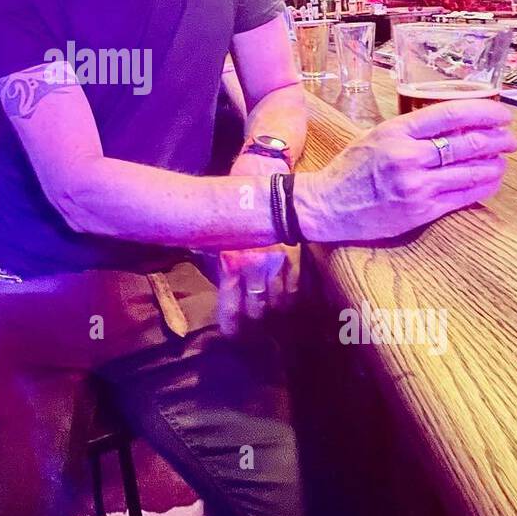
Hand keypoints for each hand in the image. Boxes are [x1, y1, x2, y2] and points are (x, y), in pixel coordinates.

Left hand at [215, 150, 296, 334]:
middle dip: (253, 318)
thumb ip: (222, 267)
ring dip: (273, 308)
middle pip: (257, 308)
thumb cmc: (233, 210)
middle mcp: (256, 267)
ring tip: (269, 312)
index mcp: (232, 263)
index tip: (231, 336)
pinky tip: (286, 298)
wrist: (261, 179)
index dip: (231, 324)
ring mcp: (279, 263)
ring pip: (280, 301)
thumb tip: (225, 291)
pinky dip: (291, 295)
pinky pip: (297, 286)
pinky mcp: (297, 256)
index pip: (231, 305)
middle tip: (252, 325)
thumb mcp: (218, 240)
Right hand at [297, 99, 516, 242]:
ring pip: (471, 171)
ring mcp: (416, 185)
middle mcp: (408, 156)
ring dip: (495, 164)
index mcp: (396, 131)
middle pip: (467, 143)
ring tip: (503, 160)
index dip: (484, 112)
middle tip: (511, 139)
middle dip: (498, 139)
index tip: (503, 114)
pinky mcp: (420, 210)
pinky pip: (463, 196)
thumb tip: (456, 126)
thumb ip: (411, 131)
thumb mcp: (376, 137)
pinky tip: (491, 181)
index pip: (450, 114)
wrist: (327, 205)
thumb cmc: (350, 169)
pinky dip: (483, 187)